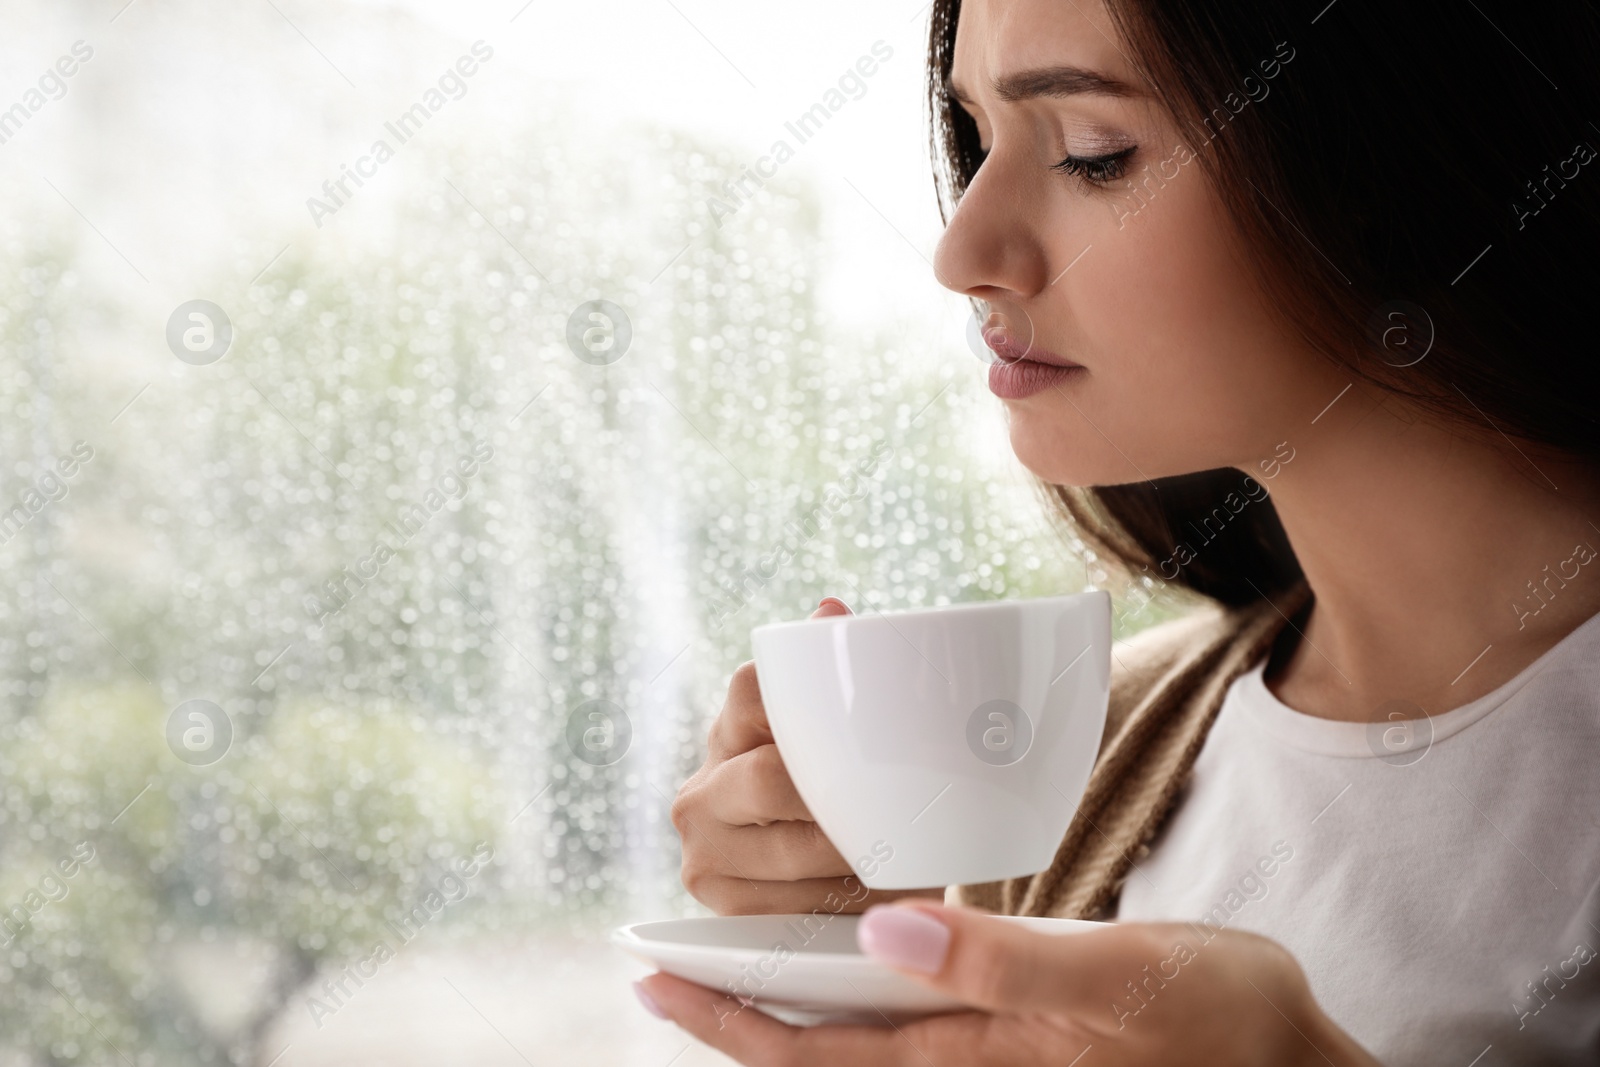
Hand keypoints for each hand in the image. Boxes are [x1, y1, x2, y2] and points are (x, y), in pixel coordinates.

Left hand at [637, 901, 1381, 1065]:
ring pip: (850, 1036)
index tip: (657, 982)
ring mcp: (985, 1047)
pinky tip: (838, 957)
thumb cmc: (1212, 1017)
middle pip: (814, 1050)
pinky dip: (847, 990)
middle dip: (729, 1016)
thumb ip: (1002, 960)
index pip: (818, 1051)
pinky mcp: (1010, 1025)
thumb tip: (884, 929)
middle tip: (654, 973)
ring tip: (718, 967)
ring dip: (778, 1004)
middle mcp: (962, 1059)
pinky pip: (899, 1017)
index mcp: (970, 1051)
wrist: (1279, 1052)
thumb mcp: (1117, 980)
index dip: (731, 1021)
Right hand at [671, 597, 943, 914]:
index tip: (863, 726)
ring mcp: (703, 853)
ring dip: (860, 856)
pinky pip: (797, 906)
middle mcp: (700, 789)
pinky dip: (849, 900)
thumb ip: (834, 667)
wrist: (802, 874)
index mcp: (729, 728)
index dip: (804, 703)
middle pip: (775, 779)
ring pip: (796, 850)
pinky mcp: (722, 907)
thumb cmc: (830, 783)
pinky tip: (876, 891)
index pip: (754, 691)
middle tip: (903, 807)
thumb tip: (830, 609)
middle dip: (844, 800)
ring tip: (905, 850)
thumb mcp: (832, 728)